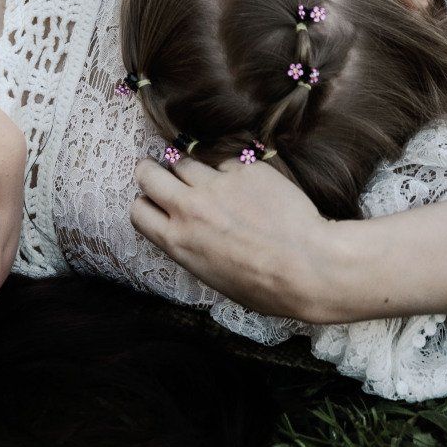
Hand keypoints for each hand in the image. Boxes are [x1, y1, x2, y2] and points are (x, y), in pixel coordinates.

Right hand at [130, 155, 343, 321]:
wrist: (308, 265)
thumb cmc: (265, 285)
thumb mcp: (213, 277)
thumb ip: (190, 247)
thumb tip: (186, 232)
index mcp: (178, 242)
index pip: (138, 210)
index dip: (146, 206)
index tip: (157, 205)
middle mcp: (190, 208)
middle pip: (148, 172)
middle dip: (152, 172)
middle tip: (165, 176)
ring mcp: (216, 184)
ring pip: (185, 161)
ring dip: (193, 171)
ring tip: (214, 185)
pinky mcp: (244, 168)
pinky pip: (226, 161)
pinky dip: (233, 172)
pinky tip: (252, 190)